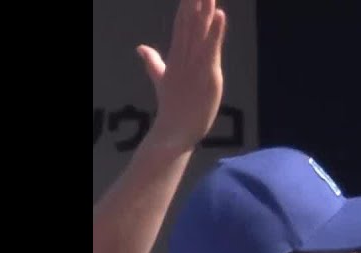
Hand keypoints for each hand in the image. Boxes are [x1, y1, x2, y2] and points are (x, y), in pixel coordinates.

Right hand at [138, 0, 226, 155]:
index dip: (187, 7)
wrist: (174, 132)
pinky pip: (212, 49)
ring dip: (206, 12)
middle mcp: (184, 58)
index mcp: (176, 57)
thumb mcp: (161, 80)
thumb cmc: (172, 108)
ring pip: (201, 32)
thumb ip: (153, 62)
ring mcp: (195, 66)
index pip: (182, 26)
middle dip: (196, 4)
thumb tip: (141, 48)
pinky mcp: (208, 75)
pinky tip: (220, 15)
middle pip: (190, 24)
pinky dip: (216, 32)